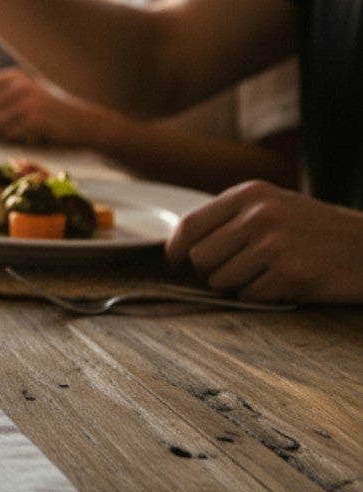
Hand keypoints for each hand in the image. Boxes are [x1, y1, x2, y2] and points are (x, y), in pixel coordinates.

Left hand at [0, 67, 93, 144]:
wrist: (81, 121)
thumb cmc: (50, 108)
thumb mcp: (27, 91)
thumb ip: (0, 93)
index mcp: (16, 76)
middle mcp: (21, 86)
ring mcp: (28, 103)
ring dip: (0, 129)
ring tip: (17, 127)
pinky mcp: (35, 120)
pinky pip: (9, 133)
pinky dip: (13, 136)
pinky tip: (27, 133)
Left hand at [166, 181, 362, 303]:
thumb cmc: (317, 230)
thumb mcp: (274, 205)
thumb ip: (230, 218)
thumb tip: (179, 246)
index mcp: (250, 194)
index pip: (189, 225)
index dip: (175, 250)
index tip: (175, 264)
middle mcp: (259, 215)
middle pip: (200, 257)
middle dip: (214, 270)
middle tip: (241, 270)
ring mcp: (275, 244)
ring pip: (221, 280)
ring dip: (239, 285)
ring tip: (269, 273)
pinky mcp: (291, 274)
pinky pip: (250, 297)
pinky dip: (262, 296)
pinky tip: (286, 284)